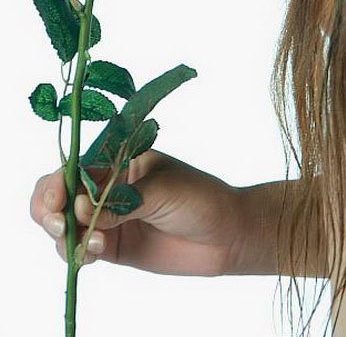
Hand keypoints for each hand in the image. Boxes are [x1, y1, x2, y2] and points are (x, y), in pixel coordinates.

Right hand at [30, 149, 244, 276]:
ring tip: (87, 243)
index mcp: (120, 161)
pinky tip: (93, 253)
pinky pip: (81, 249)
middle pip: (60, 194)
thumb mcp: (162, 189)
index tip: (56, 200)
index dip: (59, 182)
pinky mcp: (112, 247)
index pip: (77, 166)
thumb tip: (79, 212)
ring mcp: (108, 218)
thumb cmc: (201, 198)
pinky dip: (77, 252)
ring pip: (65, 225)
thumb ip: (121, 201)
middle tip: (60, 226)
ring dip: (62, 235)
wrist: (226, 235)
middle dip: (49, 208)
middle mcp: (108, 188)